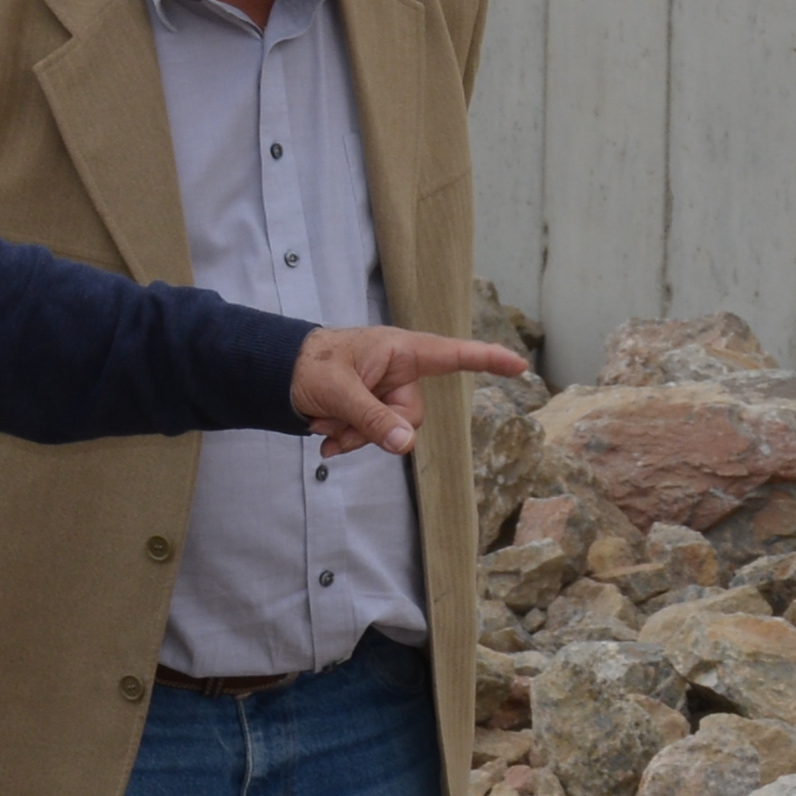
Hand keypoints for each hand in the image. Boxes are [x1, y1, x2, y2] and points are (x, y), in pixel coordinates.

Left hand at [291, 324, 531, 456]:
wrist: (276, 372)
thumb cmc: (308, 366)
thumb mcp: (338, 392)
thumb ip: (373, 418)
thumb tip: (407, 445)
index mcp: (399, 349)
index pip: (451, 355)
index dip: (487, 360)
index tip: (519, 366)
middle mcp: (399, 370)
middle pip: (413, 415)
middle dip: (376, 427)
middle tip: (338, 422)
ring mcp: (387, 390)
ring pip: (393, 431)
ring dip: (357, 436)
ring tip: (325, 425)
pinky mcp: (373, 407)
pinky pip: (377, 436)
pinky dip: (351, 440)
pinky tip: (326, 438)